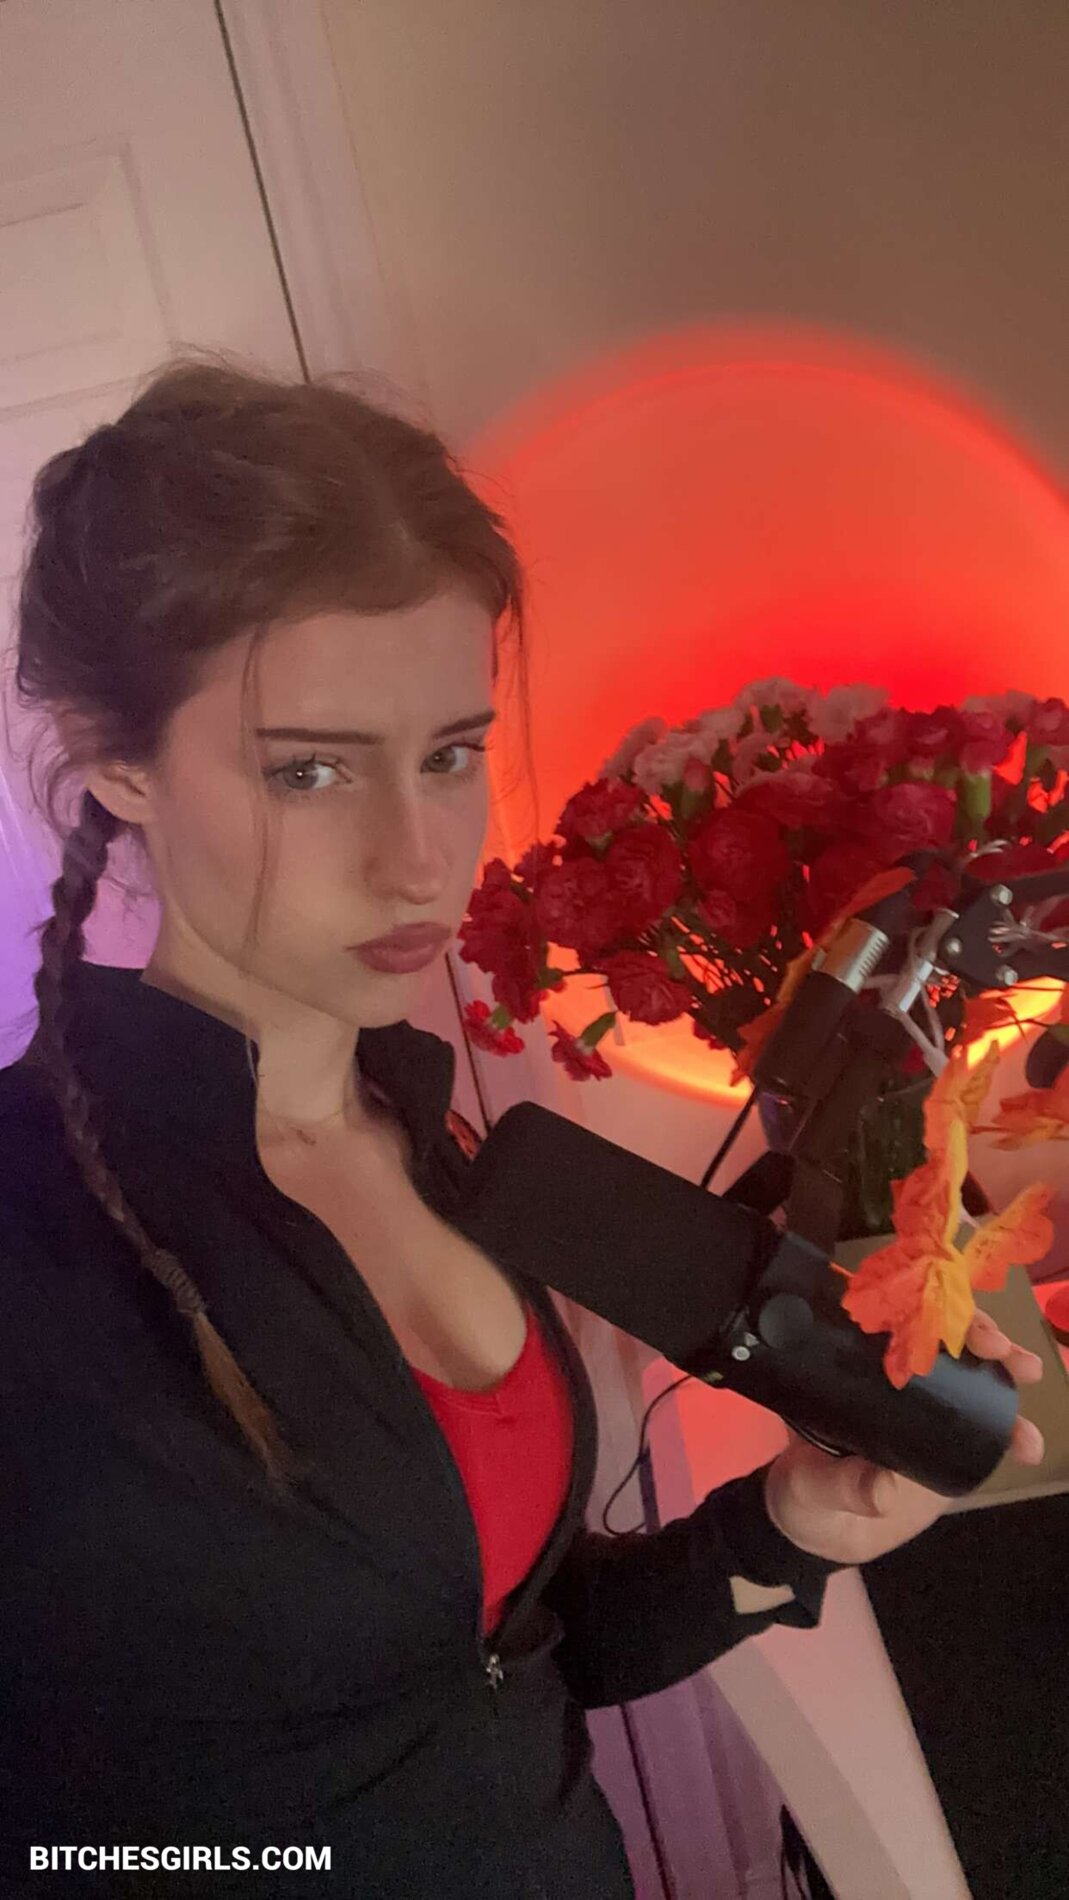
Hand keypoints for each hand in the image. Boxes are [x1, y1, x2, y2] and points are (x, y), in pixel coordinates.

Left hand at [763, 1309, 1045, 1566]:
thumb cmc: (803, 1497)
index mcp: (848, 1368)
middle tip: (999, 1346)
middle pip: (938, 1335)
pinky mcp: (946, 1439)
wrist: (821, 1536)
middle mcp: (889, 1375)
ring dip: (1004, 1367)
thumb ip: (842, 1486)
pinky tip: (1030, 1442)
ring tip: (1027, 1373)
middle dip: (975, 1330)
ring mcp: (923, 1405)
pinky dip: (1010, 1428)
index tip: (946, 1317)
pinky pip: (983, 1424)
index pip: (888, 1320)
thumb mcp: (811, 1487)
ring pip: (970, 1372)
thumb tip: (883, 1488)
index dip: (922, 1310)